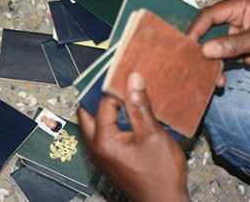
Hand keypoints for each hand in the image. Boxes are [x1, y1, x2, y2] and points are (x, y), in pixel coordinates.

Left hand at [78, 72, 187, 201]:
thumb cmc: (160, 176)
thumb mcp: (153, 135)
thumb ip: (141, 106)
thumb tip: (133, 80)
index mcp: (103, 141)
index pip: (104, 102)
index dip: (116, 85)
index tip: (127, 72)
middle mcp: (97, 148)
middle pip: (90, 111)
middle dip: (102, 94)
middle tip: (118, 79)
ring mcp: (102, 155)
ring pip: (97, 122)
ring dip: (108, 107)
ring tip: (127, 94)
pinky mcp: (111, 158)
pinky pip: (105, 132)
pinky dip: (114, 119)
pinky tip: (131, 114)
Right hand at [187, 0, 249, 85]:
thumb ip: (234, 44)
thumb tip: (207, 49)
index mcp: (237, 6)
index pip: (209, 16)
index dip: (196, 30)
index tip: (188, 45)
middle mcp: (233, 19)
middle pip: (207, 32)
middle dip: (201, 50)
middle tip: (193, 63)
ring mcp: (234, 35)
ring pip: (213, 49)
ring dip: (210, 63)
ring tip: (211, 76)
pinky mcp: (238, 49)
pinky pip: (223, 59)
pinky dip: (219, 69)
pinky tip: (220, 79)